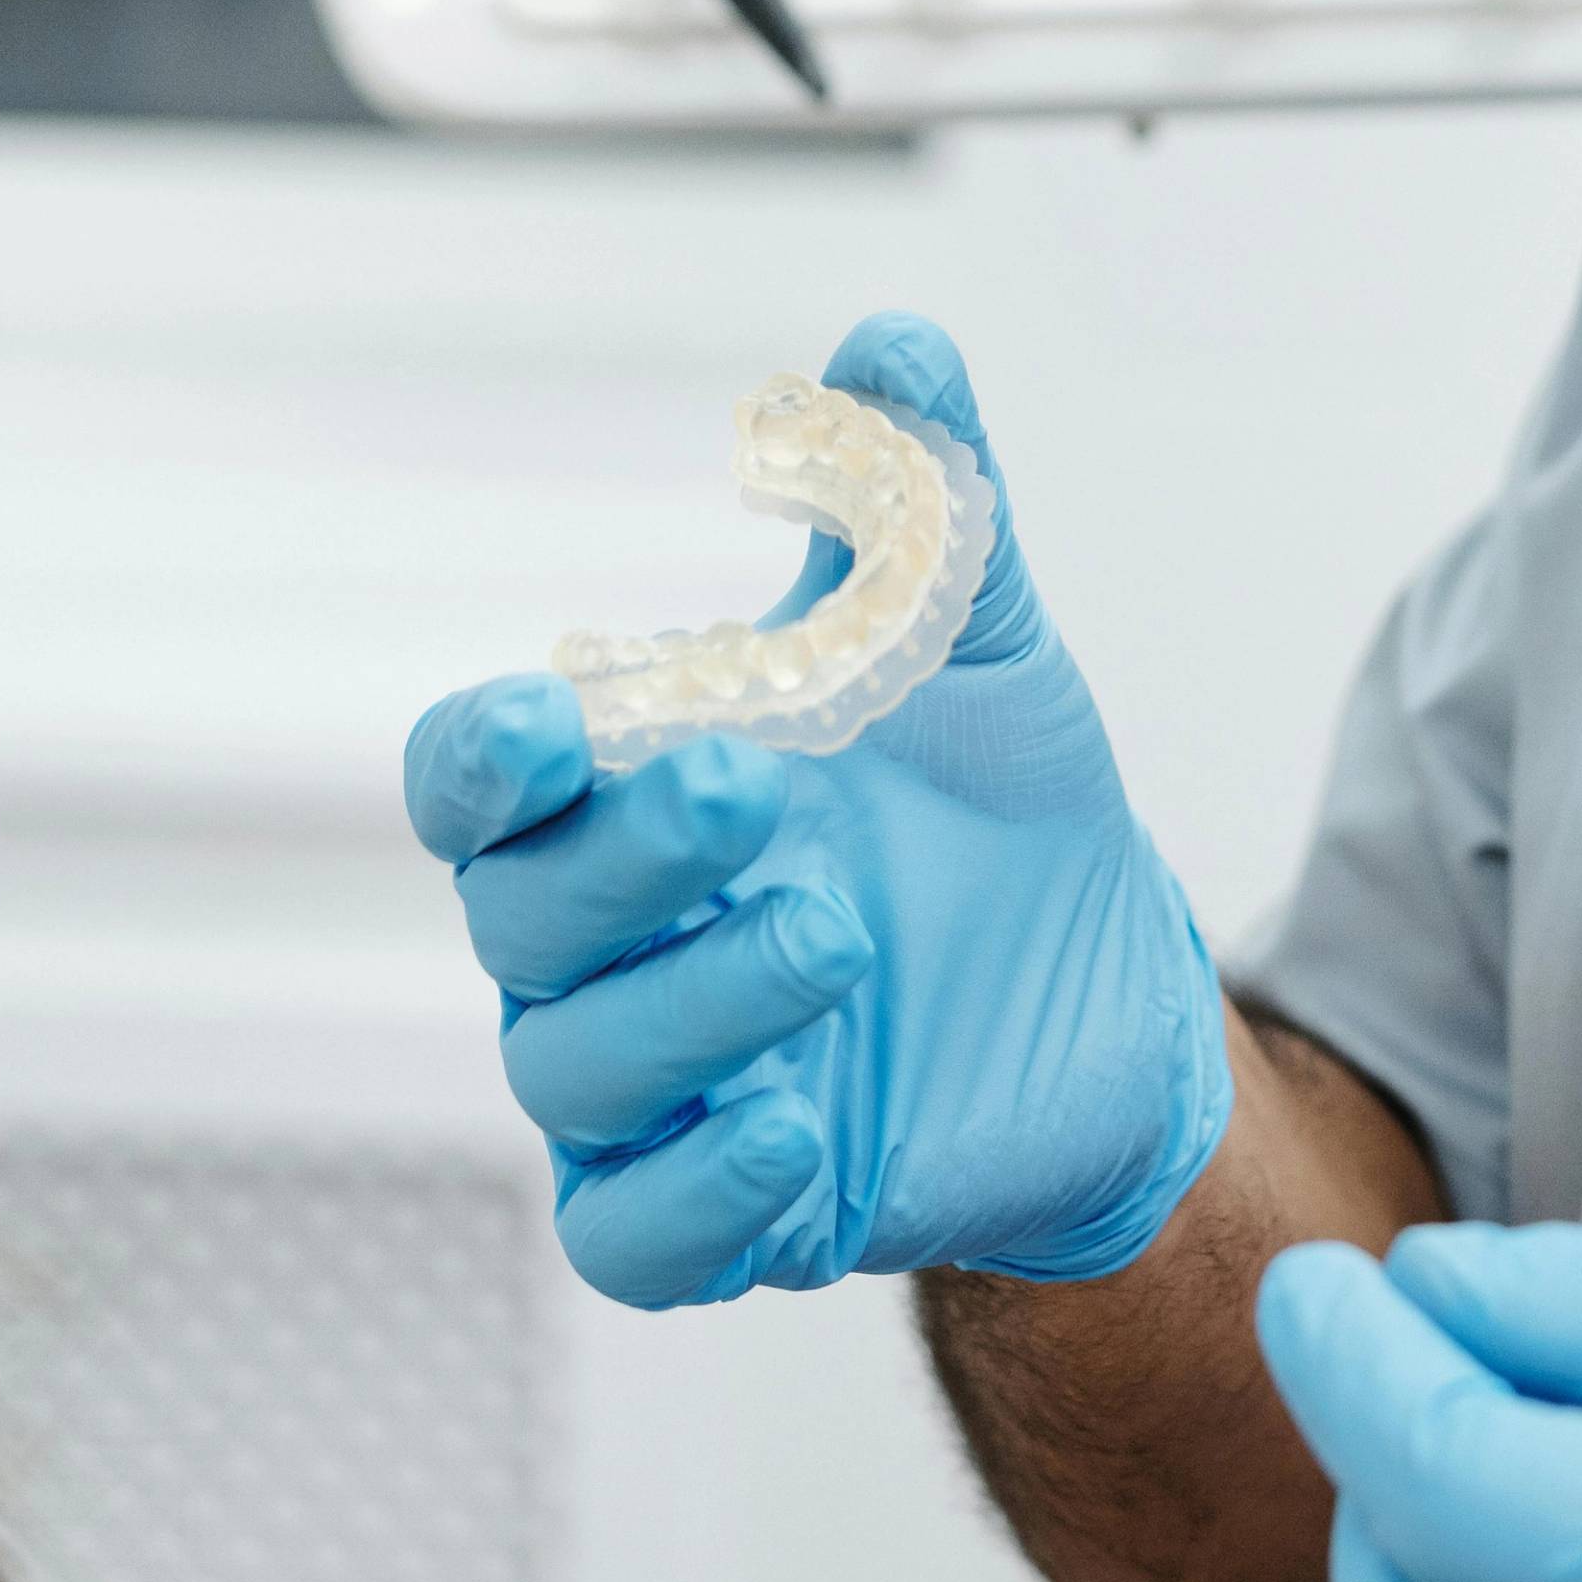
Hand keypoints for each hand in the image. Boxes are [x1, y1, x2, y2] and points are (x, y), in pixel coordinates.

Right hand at [404, 316, 1232, 1312]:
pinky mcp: (727, 1209)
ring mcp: (654, 1084)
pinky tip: (796, 1134)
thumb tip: (892, 343)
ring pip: (576, 1073)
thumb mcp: (978, 645)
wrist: (1110, 997)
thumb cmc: (990, 809)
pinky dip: (691, 1194)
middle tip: (760, 784)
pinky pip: (631, 1238)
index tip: (547, 718)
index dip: (480, 758)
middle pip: (518, 917)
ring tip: (840, 932)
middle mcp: (601, 944)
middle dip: (624, 853)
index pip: (472, 783)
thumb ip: (921, 497)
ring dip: (693, 1003)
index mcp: (616, 795)